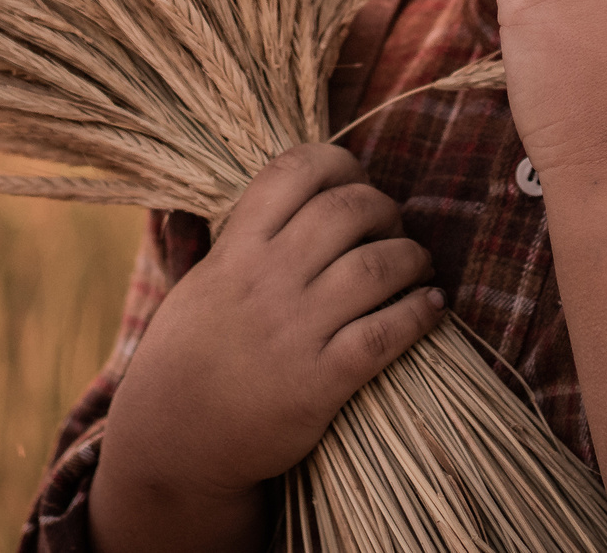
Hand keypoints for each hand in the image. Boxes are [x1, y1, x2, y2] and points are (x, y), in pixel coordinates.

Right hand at [91, 144, 447, 552]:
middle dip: (385, 209)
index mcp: (236, 250)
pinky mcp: (320, 381)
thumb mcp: (194, 285)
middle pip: (348, 210)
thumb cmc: (187, 357)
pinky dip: (420, 313)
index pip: (295, 171)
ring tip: (418, 266)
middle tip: (392, 227)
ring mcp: (295, 330)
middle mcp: (267, 280)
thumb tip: (232, 194)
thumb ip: (222, 239)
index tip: (355, 180)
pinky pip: (387, 333)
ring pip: (377, 265)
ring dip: (412, 257)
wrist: (174, 442)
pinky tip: (432, 306)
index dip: (338, 164)